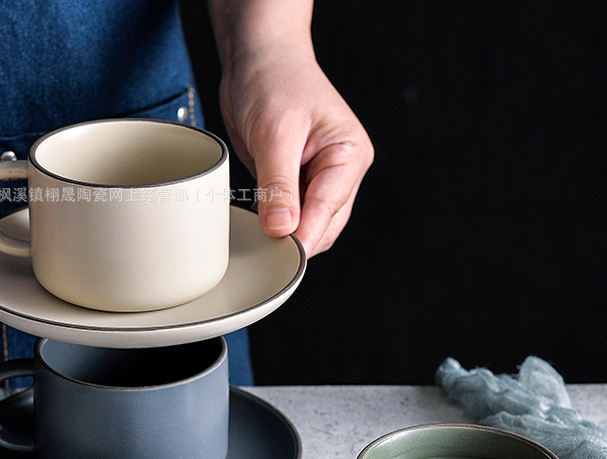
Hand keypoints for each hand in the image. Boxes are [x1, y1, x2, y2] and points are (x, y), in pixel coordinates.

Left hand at [218, 44, 373, 256]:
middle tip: (267, 250)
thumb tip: (282, 229)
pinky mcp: (297, 182)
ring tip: (260, 235)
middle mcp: (340, 170)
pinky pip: (290, 214)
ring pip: (307, 224)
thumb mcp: (274, 132)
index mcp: (348, 155)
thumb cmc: (274, 79)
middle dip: (297, 238)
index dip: (306, 234)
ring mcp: (318, 178)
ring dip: (285, 233)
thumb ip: (278, 184)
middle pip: (323, 223)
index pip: (328, 207)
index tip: (285, 254)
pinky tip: (258, 224)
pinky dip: (275, 223)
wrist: (257, 57)